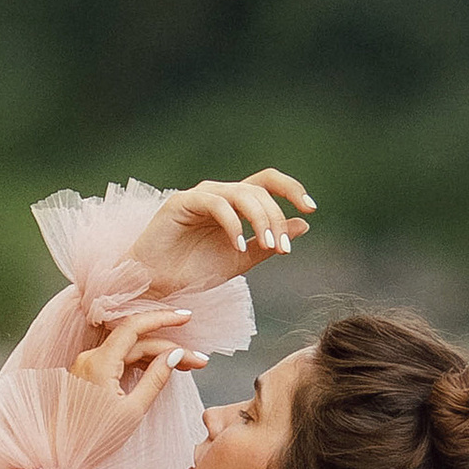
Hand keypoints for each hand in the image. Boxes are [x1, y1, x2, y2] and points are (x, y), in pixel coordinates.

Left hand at [69, 308, 204, 432]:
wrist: (61, 453)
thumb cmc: (94, 438)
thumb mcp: (132, 410)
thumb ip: (155, 379)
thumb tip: (174, 355)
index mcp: (100, 362)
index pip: (134, 327)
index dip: (163, 318)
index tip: (186, 318)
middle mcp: (91, 357)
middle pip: (137, 342)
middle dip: (170, 347)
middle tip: (199, 362)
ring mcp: (89, 364)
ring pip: (130, 350)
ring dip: (159, 355)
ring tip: (188, 366)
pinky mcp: (90, 374)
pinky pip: (120, 360)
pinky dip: (143, 362)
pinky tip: (163, 368)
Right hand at [125, 169, 312, 292]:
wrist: (157, 285)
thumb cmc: (194, 272)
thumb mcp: (241, 260)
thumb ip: (268, 243)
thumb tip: (304, 224)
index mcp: (235, 204)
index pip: (268, 183)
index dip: (292, 189)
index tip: (311, 208)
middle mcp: (220, 194)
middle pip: (260, 190)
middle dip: (276, 218)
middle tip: (282, 248)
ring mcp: (201, 196)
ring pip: (242, 194)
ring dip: (261, 219)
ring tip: (268, 246)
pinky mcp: (181, 202)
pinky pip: (217, 204)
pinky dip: (233, 224)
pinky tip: (238, 246)